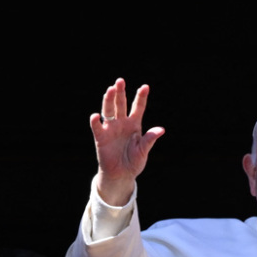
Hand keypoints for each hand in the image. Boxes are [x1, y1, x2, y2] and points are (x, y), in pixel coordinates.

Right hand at [91, 78, 164, 205]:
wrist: (121, 175)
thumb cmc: (134, 162)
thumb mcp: (144, 150)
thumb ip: (150, 139)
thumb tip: (161, 130)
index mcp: (134, 125)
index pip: (138, 107)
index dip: (141, 97)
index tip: (145, 87)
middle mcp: (122, 123)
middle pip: (121, 104)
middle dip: (121, 93)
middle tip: (120, 81)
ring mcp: (111, 129)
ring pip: (109, 110)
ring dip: (109, 100)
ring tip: (110, 90)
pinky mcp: (101, 137)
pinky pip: (97, 127)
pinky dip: (95, 121)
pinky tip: (95, 116)